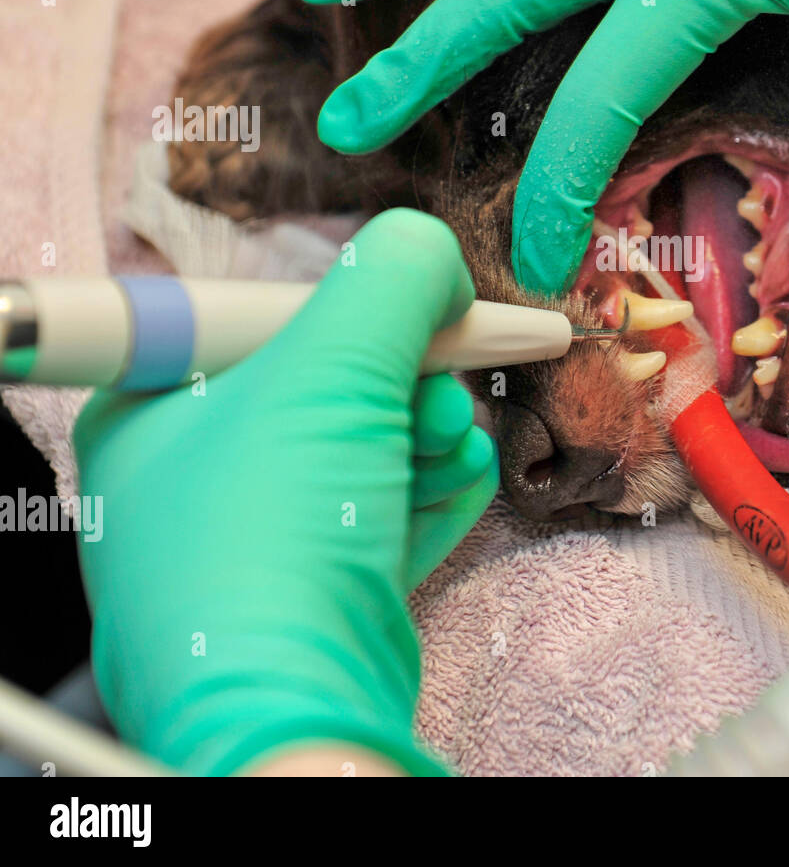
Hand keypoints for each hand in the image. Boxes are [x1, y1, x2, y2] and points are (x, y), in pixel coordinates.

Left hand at [73, 210, 497, 775]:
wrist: (297, 707)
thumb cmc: (277, 531)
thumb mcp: (333, 367)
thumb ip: (393, 278)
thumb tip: (433, 255)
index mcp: (157, 410)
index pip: (272, 320)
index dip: (360, 310)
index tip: (439, 306)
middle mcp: (201, 475)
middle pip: (335, 383)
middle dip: (408, 383)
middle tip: (436, 398)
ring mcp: (262, 541)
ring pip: (373, 447)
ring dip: (431, 435)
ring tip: (449, 450)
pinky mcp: (321, 590)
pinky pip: (387, 508)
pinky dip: (432, 488)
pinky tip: (458, 481)